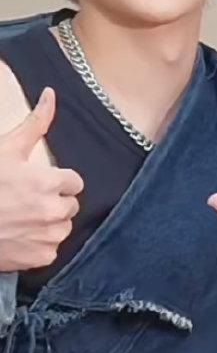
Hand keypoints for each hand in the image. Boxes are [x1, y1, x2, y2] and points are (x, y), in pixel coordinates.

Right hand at [0, 88, 83, 269]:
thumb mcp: (6, 148)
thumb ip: (36, 124)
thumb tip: (52, 94)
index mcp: (49, 182)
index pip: (74, 182)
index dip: (57, 181)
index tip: (39, 181)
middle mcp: (54, 211)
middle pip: (70, 206)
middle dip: (54, 201)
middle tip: (26, 199)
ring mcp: (48, 237)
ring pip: (62, 228)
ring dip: (48, 223)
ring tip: (21, 216)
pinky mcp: (40, 258)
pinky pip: (51, 250)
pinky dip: (38, 245)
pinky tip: (18, 235)